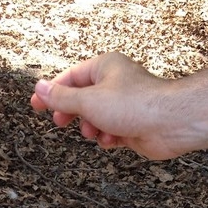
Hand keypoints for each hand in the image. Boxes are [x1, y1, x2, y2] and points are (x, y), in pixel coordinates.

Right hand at [30, 53, 181, 159]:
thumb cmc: (136, 105)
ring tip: (94, 131)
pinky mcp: (132, 124)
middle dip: (72, 112)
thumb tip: (39, 89)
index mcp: (104, 68)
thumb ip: (61, 98)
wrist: (171, 124)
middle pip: (81, 98)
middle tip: (61, 121)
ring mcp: (124, 105)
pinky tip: (111, 139)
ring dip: (91, 128)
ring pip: (95, 118)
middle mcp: (114, 83)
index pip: (70, 78)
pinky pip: (109, 132)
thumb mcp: (89, 101)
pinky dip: (107, 138)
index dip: (51, 92)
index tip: (36, 104)